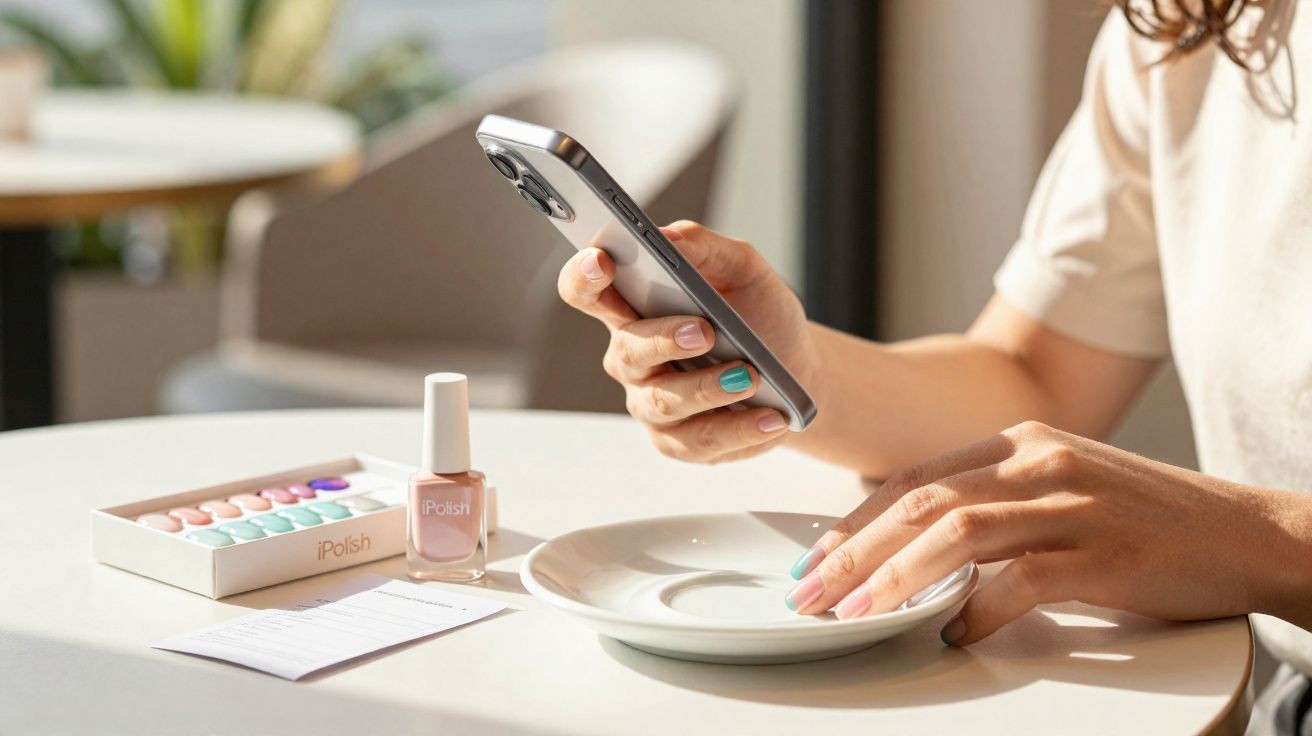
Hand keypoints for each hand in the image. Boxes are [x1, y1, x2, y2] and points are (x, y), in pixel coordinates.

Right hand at [557, 221, 815, 462]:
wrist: (795, 369)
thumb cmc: (758, 316)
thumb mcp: (744, 270)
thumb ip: (705, 247)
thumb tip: (669, 236)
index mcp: (634, 306)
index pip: (588, 290)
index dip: (584, 276)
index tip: (602, 259)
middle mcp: (632, 357)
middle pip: (627, 350)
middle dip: (663, 339)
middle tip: (705, 331)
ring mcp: (650, 402)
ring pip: (664, 402)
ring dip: (709, 389)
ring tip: (751, 376)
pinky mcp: (678, 441)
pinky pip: (698, 440)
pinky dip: (739, 430)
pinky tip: (771, 418)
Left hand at [784, 420, 1311, 644]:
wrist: (1245, 532)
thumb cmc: (1145, 517)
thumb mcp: (1058, 484)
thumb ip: (991, 501)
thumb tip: (910, 547)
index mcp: (1018, 442)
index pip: (911, 477)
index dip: (854, 520)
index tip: (817, 560)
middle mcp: (1038, 461)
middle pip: (918, 501)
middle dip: (854, 551)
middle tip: (812, 594)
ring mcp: (1071, 504)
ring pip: (955, 532)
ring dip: (895, 577)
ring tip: (857, 614)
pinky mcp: (1103, 553)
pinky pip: (1021, 581)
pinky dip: (979, 611)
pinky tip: (955, 634)